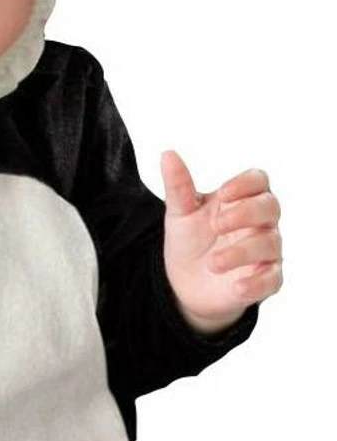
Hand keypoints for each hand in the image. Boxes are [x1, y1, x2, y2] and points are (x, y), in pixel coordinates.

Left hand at [159, 150, 282, 333]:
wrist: (184, 283)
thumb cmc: (190, 241)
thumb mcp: (180, 213)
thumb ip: (178, 185)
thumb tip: (168, 154)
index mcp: (241, 200)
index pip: (259, 181)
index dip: (246, 184)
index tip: (222, 193)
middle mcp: (259, 223)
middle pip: (270, 207)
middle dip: (246, 214)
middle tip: (215, 226)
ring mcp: (266, 252)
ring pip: (270, 244)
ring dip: (241, 253)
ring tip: (212, 263)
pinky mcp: (265, 280)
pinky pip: (272, 279)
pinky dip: (256, 284)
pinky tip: (236, 286)